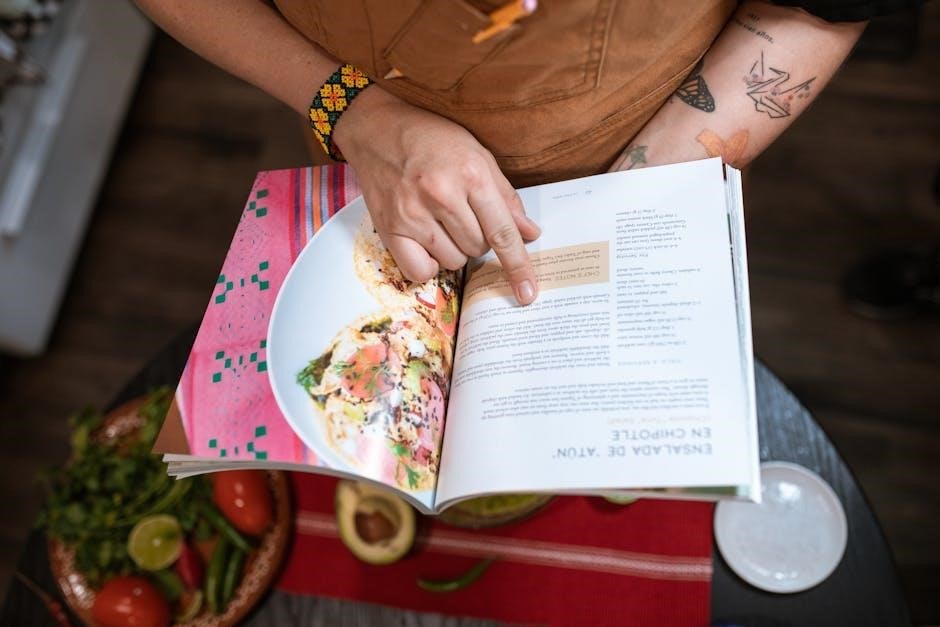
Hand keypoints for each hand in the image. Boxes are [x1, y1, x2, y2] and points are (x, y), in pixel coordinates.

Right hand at [333, 88, 540, 304]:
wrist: (377, 129)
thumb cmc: (432, 139)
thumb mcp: (478, 155)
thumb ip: (505, 197)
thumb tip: (530, 233)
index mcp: (470, 174)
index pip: (502, 232)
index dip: (518, 265)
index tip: (527, 293)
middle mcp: (441, 195)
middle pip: (478, 249)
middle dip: (478, 239)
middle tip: (462, 213)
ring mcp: (412, 214)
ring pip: (452, 261)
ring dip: (454, 249)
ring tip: (441, 221)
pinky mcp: (390, 228)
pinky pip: (420, 270)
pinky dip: (428, 263)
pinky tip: (426, 241)